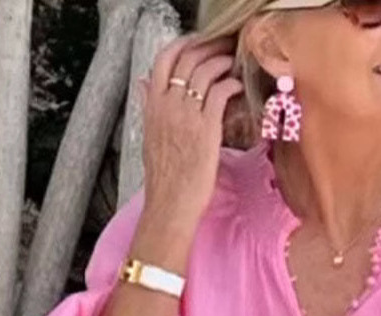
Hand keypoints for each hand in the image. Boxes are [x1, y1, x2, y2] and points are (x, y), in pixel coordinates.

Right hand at [138, 34, 243, 233]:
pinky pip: (219, 94)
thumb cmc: (164, 179)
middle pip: (186, 59)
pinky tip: (237, 87)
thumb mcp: (149, 137)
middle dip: (207, 48)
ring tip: (232, 64)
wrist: (170, 205)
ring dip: (221, 63)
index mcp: (152, 107)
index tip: (197, 44)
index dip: (182, 46)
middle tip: (222, 49)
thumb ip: (149, 108)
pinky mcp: (205, 129)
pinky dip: (230, 85)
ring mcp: (186, 116)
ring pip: (204, 72)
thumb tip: (143, 85)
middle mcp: (167, 106)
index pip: (163, 61)